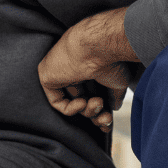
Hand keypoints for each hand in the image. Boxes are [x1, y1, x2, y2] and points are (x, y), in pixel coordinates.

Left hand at [37, 7, 135, 132]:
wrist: (99, 46)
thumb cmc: (111, 58)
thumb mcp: (119, 81)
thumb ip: (114, 95)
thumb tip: (113, 108)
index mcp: (91, 66)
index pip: (93, 93)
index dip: (101, 111)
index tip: (109, 122)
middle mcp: (75, 68)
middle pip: (83, 100)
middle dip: (95, 114)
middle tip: (105, 118)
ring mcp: (61, 72)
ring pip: (72, 103)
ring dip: (87, 111)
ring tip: (97, 103)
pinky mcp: (47, 76)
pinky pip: (57, 102)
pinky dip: (71, 108)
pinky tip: (82, 101)